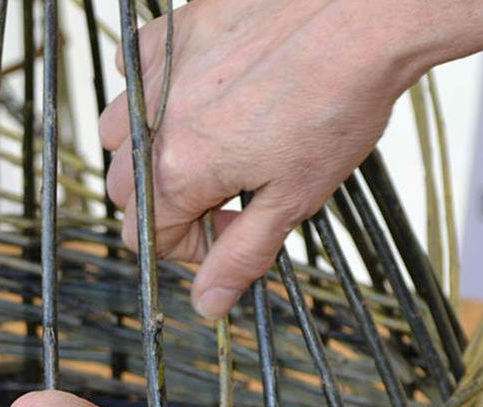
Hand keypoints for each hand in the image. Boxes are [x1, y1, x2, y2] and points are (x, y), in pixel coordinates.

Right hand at [98, 0, 482, 320]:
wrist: (365, 17)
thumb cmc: (339, 101)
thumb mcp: (295, 197)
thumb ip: (243, 253)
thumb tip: (208, 303)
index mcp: (182, 170)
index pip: (148, 235)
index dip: (189, 248)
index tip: (230, 235)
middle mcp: (157, 121)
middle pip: (126, 190)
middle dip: (165, 206)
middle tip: (222, 197)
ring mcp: (159, 71)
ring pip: (116, 133)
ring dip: (144, 153)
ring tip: (200, 148)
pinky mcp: (172, 29)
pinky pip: (132, 69)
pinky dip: (149, 90)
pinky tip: (192, 94)